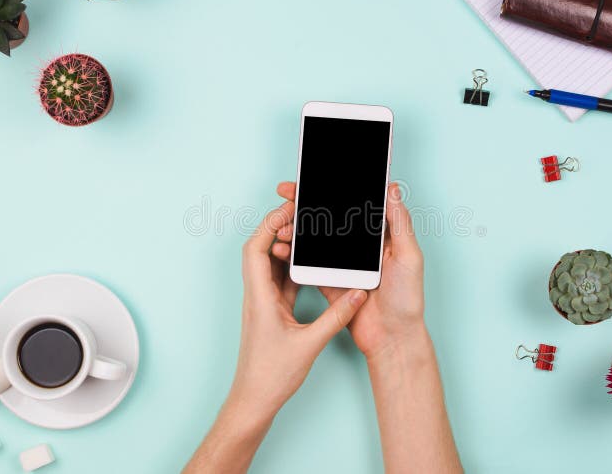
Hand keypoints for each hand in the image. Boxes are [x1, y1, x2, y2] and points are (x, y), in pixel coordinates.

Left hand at [230, 200, 368, 419]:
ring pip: (270, 265)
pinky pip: (280, 281)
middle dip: (277, 228)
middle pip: (260, 250)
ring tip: (307, 233)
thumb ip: (336, 316)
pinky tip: (310, 264)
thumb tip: (357, 294)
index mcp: (259, 298)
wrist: (254, 400)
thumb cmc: (270, 375)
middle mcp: (257, 296)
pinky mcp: (271, 312)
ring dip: (285, 247)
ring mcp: (263, 303)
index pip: (255, 250)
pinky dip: (293, 268)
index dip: (269, 225)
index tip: (288, 210)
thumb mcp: (310, 344)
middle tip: (300, 214)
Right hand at [272, 182, 425, 360]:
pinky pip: (309, 264)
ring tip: (282, 226)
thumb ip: (400, 222)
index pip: (355, 204)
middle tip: (286, 193)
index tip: (314, 179)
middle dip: (306, 204)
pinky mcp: (330, 281)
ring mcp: (343, 264)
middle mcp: (359, 247)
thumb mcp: (409, 256)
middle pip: (329, 217)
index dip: (334, 189)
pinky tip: (282, 248)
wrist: (393, 339)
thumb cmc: (408, 300)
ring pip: (315, 239)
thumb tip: (394, 188)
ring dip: (296, 229)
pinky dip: (293, 255)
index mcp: (380, 236)